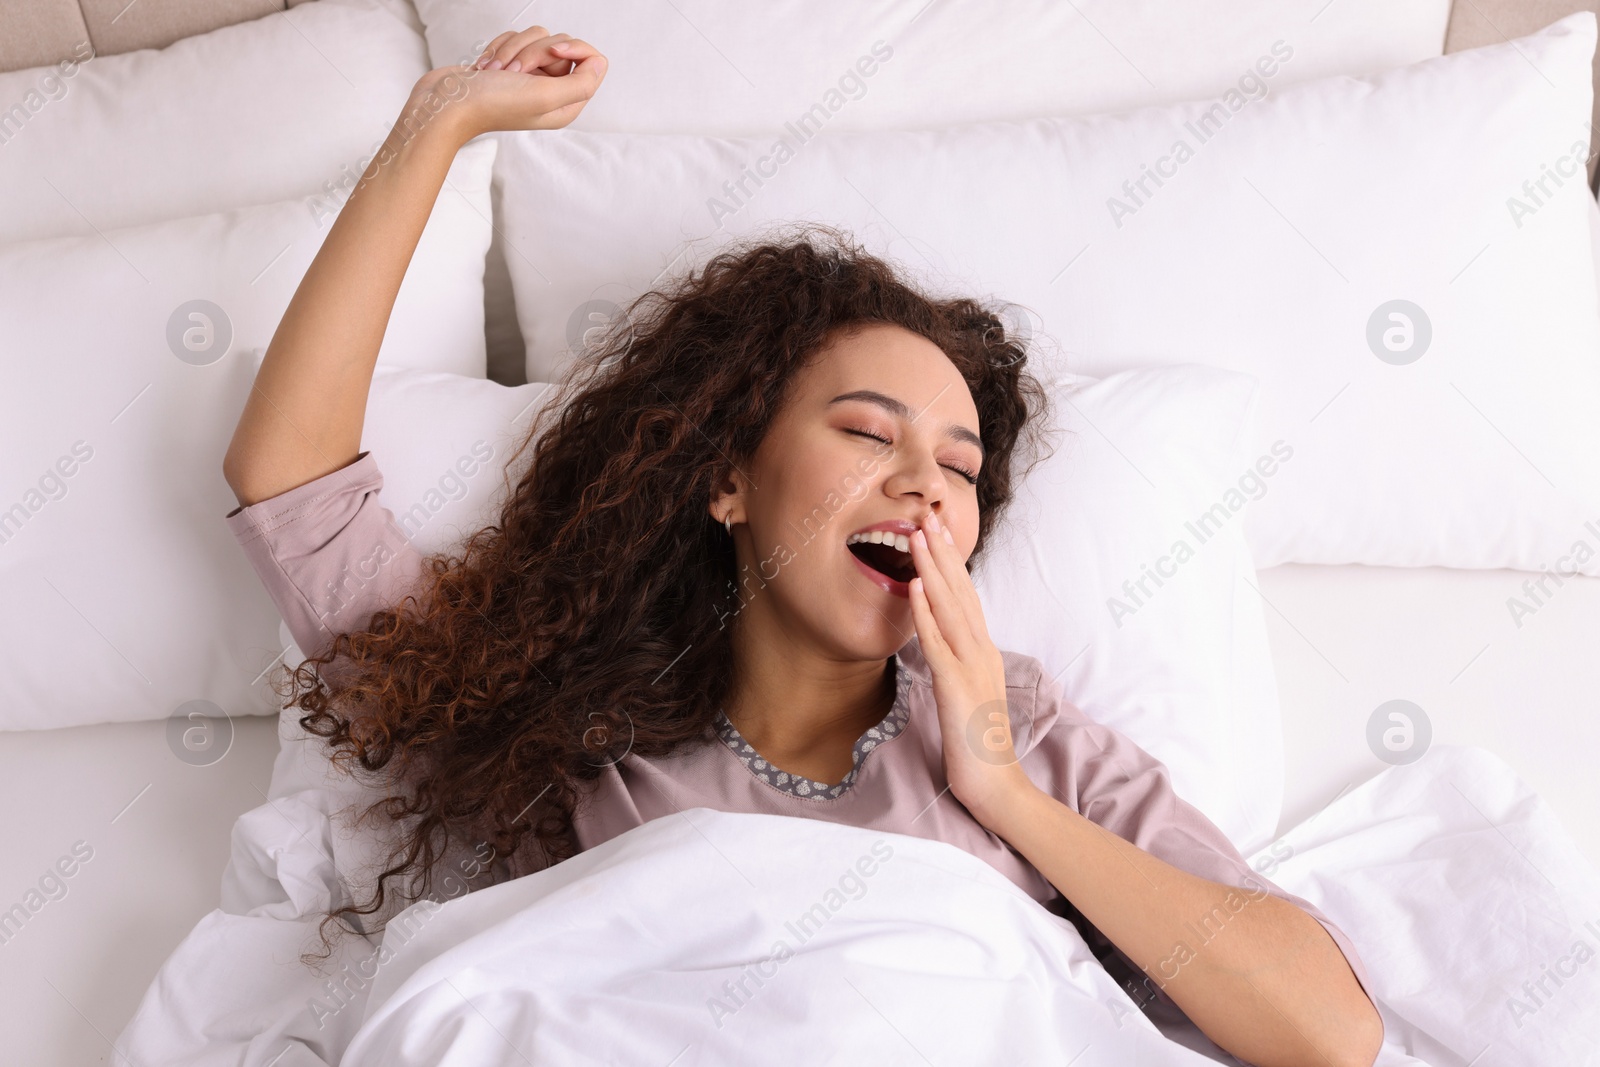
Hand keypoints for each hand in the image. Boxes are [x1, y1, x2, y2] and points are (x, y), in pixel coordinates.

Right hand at [406, 26, 607, 142]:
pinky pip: (515, 38)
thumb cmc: (492, 104)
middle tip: (514, 73)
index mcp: (566, 103)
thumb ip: (581, 83)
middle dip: (534, 51)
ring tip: (497, 73)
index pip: (593, 61)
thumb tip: (600, 62)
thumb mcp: (545, 97)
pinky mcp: (509, 64)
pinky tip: (486, 68)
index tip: (553, 50)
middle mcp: (551, 90)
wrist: (447, 102)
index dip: (574, 48)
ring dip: (512, 50)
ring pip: (536, 38)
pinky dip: (499, 48)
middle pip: (562, 45)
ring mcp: (529, 77)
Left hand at [905, 511, 1035, 827]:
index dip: (950, 562)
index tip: (935, 530)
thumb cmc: (979, 746)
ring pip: (950, 607)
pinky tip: (913, 586)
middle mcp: (982, 652)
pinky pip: (938, 642)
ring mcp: (972, 667)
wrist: (998, 787)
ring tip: (916, 534)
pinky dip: (925, 611)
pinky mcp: (957, 687)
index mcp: (984, 652)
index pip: (966, 597)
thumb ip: (958, 664)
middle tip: (927, 512)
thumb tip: (938, 640)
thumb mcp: (967, 694)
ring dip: (932, 568)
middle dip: (942, 551)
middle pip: (961, 591)